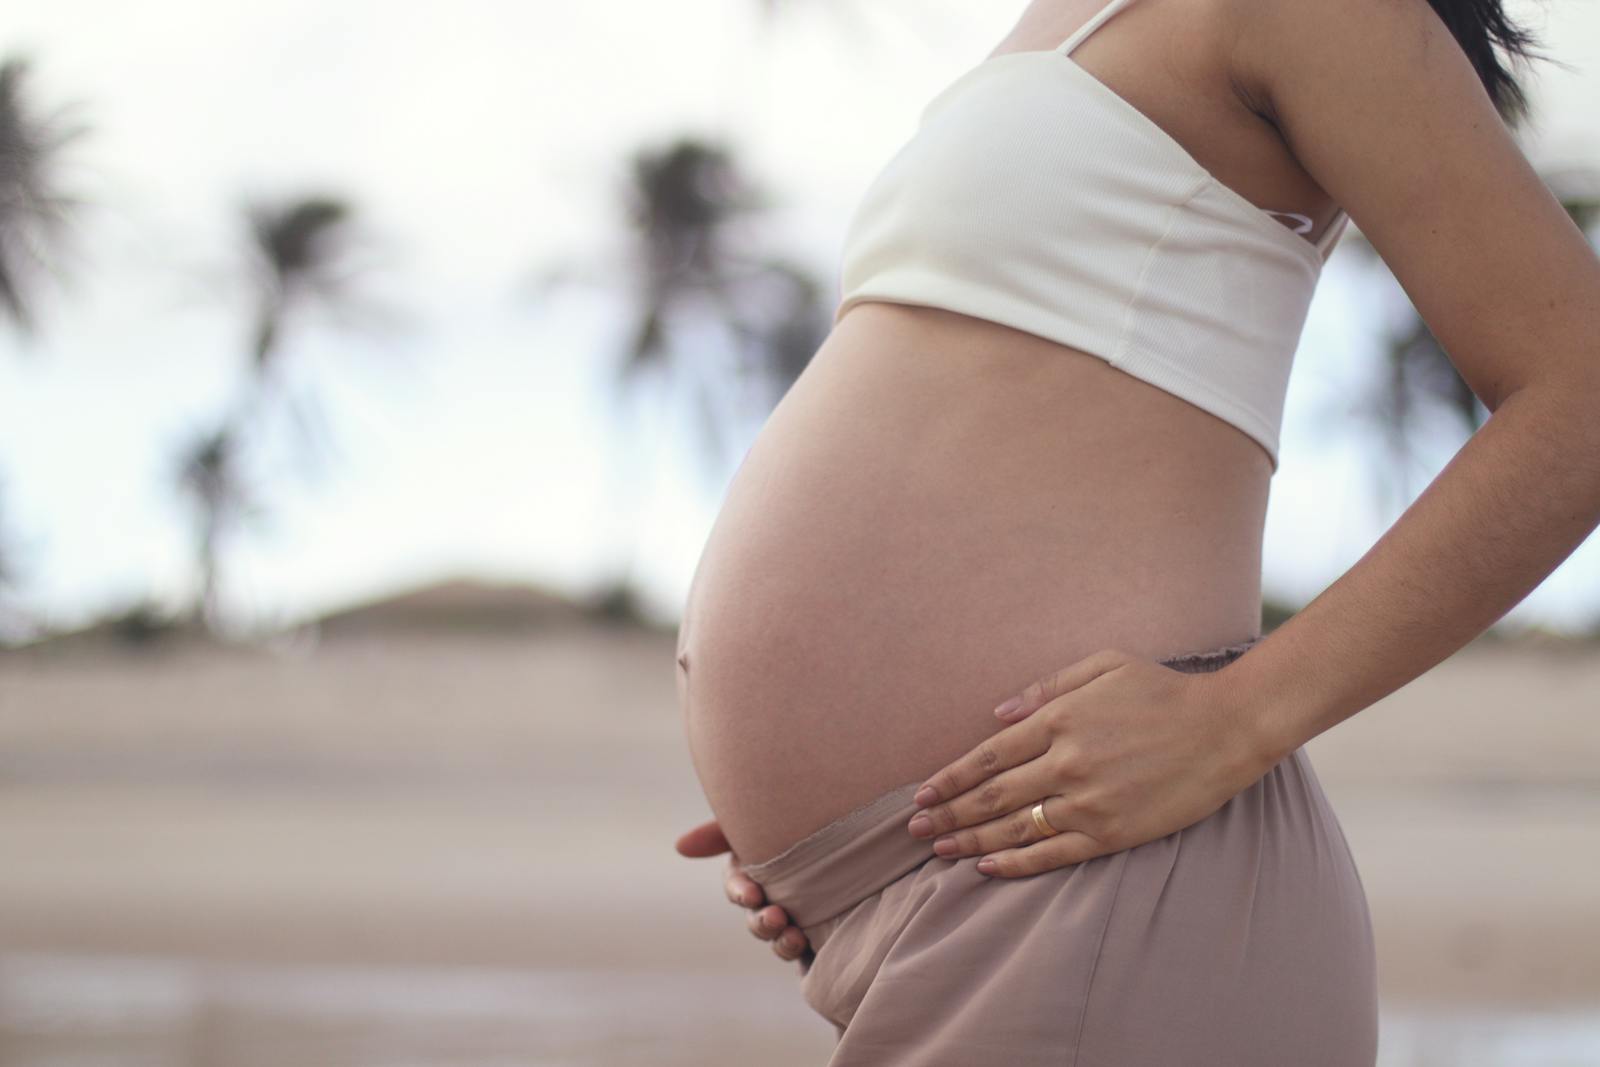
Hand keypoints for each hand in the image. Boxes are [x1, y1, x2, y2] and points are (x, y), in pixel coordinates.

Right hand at [675, 818, 812, 962]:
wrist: (864, 829)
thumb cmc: (805, 817)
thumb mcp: (766, 817)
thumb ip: (722, 831)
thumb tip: (679, 846)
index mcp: (757, 869)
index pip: (738, 886)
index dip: (740, 891)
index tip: (751, 893)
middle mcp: (773, 896)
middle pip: (756, 919)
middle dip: (761, 922)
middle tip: (775, 917)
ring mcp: (797, 917)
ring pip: (779, 939)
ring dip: (780, 941)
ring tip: (794, 935)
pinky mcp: (823, 934)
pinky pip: (809, 952)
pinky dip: (804, 951)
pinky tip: (812, 945)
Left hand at [905, 648, 1278, 877]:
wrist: (1225, 728)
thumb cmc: (1163, 690)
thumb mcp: (1104, 665)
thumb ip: (1047, 685)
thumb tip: (996, 713)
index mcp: (1059, 720)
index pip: (988, 756)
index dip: (951, 778)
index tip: (924, 793)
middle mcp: (1066, 763)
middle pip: (991, 796)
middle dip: (948, 814)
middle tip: (915, 829)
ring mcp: (1088, 802)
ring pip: (1014, 828)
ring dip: (971, 841)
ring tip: (939, 850)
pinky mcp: (1112, 832)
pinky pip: (1053, 853)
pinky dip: (1016, 863)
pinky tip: (988, 868)